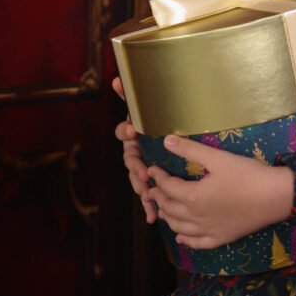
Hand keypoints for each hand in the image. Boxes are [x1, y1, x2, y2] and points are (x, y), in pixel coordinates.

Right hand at [112, 76, 157, 224]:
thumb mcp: (152, 108)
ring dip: (141, 188)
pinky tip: (152, 216)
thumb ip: (134, 95)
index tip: (133, 130)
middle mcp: (135, 151)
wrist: (178, 136)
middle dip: (135, 167)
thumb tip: (116, 79)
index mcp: (134, 133)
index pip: (123, 131)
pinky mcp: (153, 181)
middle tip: (143, 171)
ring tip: (148, 194)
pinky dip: (149, 205)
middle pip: (130, 160)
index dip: (126, 130)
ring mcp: (143, 167)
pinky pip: (149, 194)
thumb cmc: (162, 121)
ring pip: (138, 179)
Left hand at [147, 137, 294, 249]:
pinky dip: (185, 240)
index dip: (158, 177)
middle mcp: (196, 217)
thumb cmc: (247, 174)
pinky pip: (198, 243)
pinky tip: (181, 237)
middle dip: (159, 197)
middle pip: (170, 208)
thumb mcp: (218, 158)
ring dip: (168, 218)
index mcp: (193, 196)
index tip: (153, 169)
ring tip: (162, 210)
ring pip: (179, 228)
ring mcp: (208, 230)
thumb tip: (166, 141)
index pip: (168, 187)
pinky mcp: (221, 238)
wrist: (275, 197)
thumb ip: (191, 150)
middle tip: (153, 189)